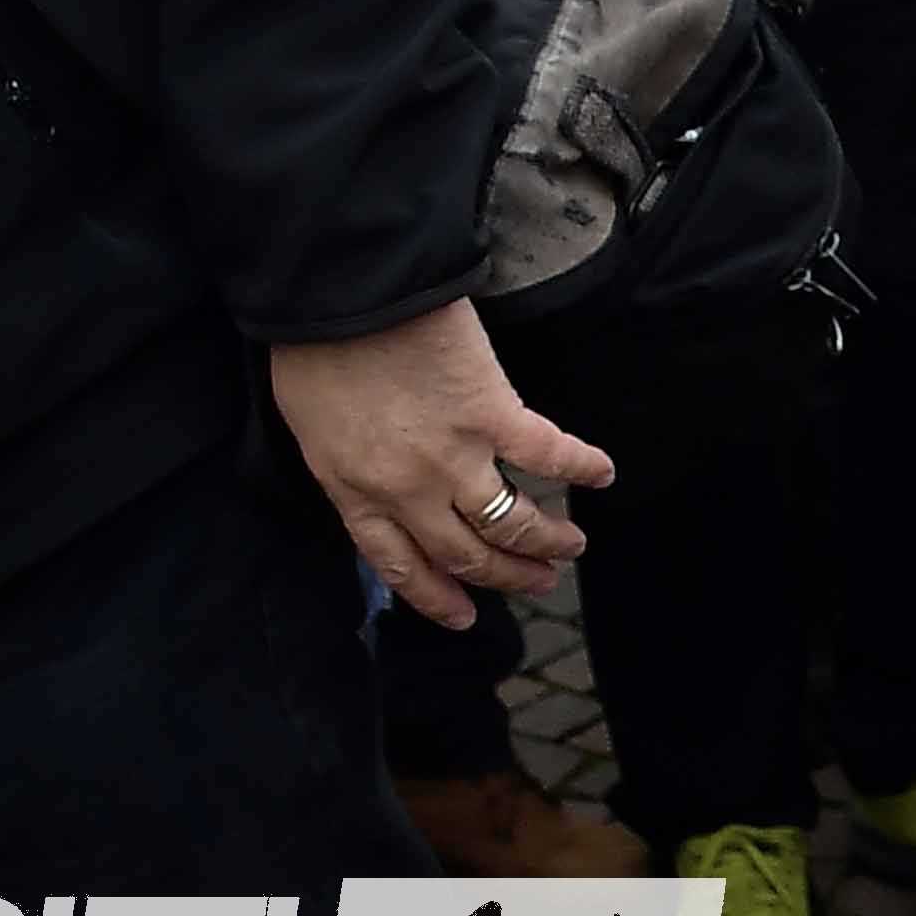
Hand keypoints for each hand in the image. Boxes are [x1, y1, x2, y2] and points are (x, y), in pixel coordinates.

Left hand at [264, 298, 617, 630]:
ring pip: (511, 521)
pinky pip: (547, 452)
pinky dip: (581, 465)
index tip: (467, 616)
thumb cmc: (313, 353)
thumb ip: (346, 467)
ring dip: (548, 540)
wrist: (341, 299)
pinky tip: (604, 473)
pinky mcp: (494, 413)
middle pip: (469, 554)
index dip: (438, 597)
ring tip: (573, 545)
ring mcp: (455, 456)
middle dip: (509, 576)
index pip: (403, 565)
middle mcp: (409, 492)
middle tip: (542, 582)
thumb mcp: (312, 431)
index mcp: (357, 495)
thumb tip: (376, 481)